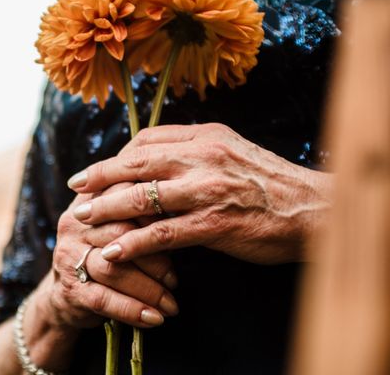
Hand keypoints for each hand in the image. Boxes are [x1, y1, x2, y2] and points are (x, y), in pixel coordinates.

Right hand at [42, 185, 178, 329]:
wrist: (64, 295)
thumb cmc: (102, 253)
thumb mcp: (113, 225)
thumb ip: (137, 212)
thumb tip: (183, 213)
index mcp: (89, 202)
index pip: (121, 192)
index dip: (151, 209)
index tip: (176, 226)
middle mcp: (75, 225)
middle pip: (120, 231)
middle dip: (155, 256)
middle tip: (175, 278)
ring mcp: (69, 257)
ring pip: (113, 269)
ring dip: (148, 288)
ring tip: (170, 303)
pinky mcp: (70, 290)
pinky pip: (104, 299)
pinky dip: (133, 310)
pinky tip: (155, 318)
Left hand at [67, 124, 331, 263]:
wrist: (314, 209)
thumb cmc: (270, 183)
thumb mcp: (232, 151)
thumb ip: (194, 151)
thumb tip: (154, 158)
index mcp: (206, 135)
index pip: (147, 139)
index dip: (117, 155)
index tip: (99, 169)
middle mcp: (203, 156)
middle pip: (136, 163)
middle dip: (100, 175)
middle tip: (75, 187)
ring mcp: (208, 190)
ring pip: (142, 197)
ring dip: (107, 209)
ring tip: (83, 218)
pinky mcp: (214, 224)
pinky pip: (162, 234)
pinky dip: (132, 244)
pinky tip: (112, 253)